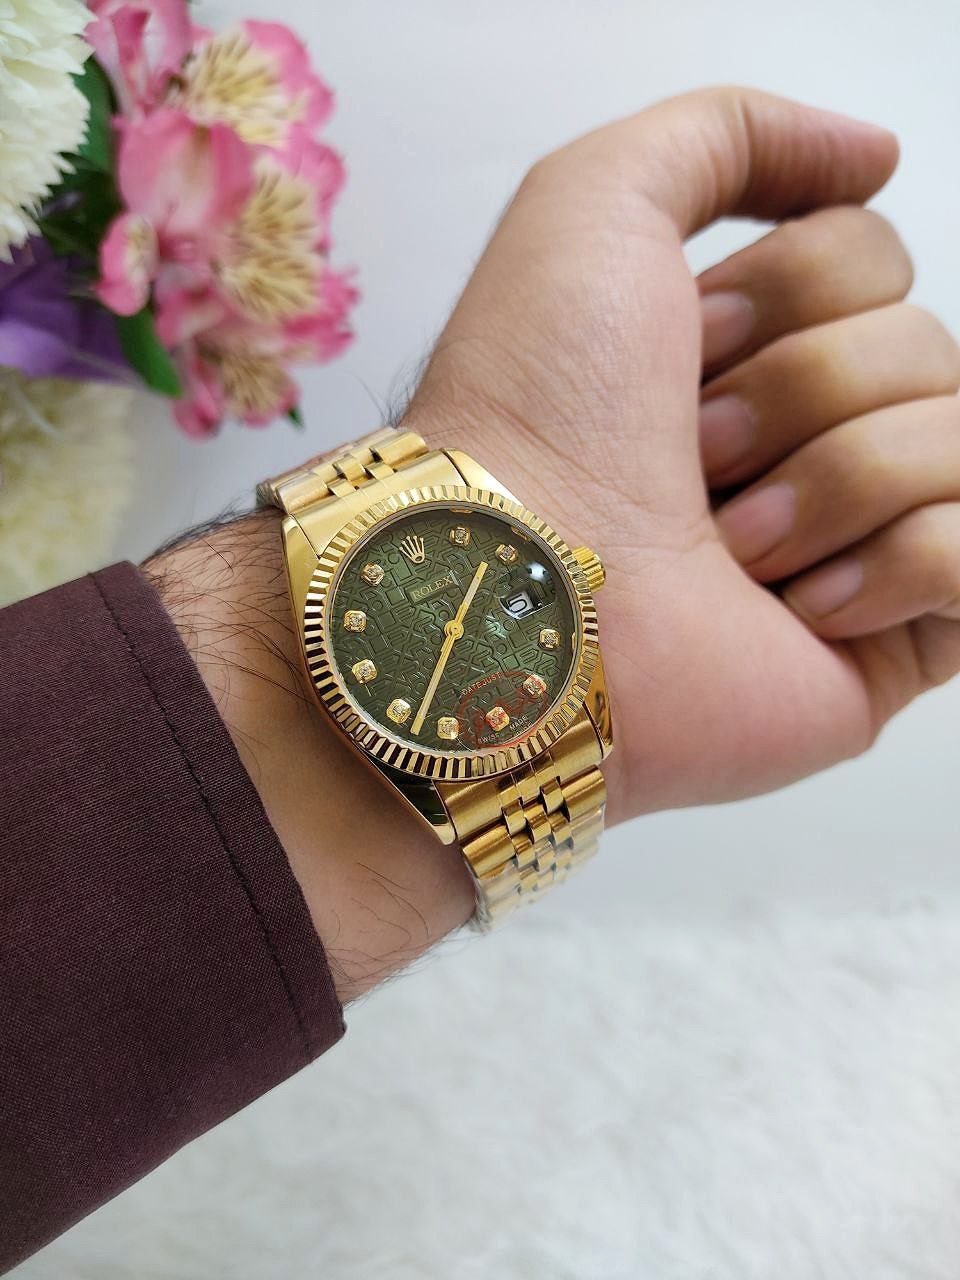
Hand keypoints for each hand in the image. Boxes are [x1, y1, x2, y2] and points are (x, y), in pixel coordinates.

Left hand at [405, 86, 959, 820]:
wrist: (523, 588)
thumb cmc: (540, 407)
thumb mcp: (597, 203)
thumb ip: (730, 133)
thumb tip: (876, 161)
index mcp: (748, 348)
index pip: (877, 259)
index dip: (794, 286)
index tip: (690, 340)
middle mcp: (802, 438)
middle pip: (924, 347)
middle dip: (803, 390)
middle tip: (694, 457)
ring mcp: (850, 544)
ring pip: (958, 440)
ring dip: (835, 481)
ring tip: (726, 547)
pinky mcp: (886, 644)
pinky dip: (895, 567)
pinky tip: (796, 609)